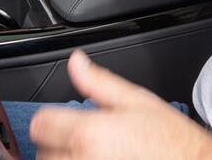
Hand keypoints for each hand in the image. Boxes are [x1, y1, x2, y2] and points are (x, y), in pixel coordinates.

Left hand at [29, 50, 211, 159]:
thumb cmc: (171, 141)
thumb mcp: (136, 100)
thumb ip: (99, 82)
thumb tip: (76, 62)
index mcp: (88, 133)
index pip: (40, 126)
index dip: (50, 120)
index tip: (61, 122)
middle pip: (42, 154)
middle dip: (57, 146)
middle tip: (82, 142)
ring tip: (90, 156)